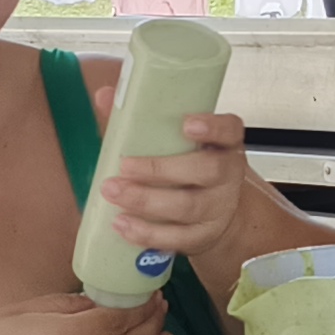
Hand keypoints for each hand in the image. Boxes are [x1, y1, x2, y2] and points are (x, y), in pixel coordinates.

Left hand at [89, 115, 260, 273]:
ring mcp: (219, 208)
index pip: (229, 130)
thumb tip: (105, 96)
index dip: (212, 127)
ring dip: (147, 201)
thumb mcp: (176, 143)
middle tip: (124, 166)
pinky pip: (178, 238)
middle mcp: (228, 175)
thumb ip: (142, 120)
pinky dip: (148, 233)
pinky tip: (122, 224)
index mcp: (224, 144)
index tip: (188, 124)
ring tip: (114, 192)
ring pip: (188, 207)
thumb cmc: (189, 168)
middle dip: (161, 169)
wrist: (218, 215)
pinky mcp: (203, 236)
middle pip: (206, 171)